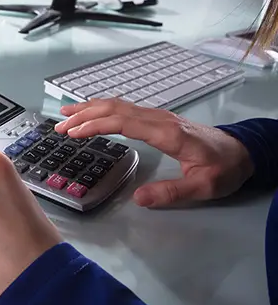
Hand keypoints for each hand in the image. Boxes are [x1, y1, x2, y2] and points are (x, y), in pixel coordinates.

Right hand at [55, 99, 253, 207]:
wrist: (244, 151)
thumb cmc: (225, 168)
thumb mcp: (203, 187)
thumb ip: (171, 193)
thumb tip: (138, 199)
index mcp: (167, 133)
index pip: (123, 123)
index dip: (96, 125)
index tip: (73, 132)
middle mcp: (160, 119)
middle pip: (116, 109)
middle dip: (84, 115)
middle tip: (59, 126)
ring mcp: (159, 117)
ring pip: (119, 105)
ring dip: (91, 108)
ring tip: (66, 114)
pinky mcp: (159, 119)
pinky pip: (126, 108)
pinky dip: (104, 108)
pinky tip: (93, 112)